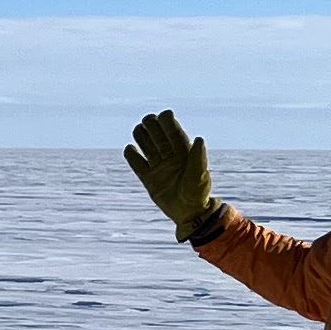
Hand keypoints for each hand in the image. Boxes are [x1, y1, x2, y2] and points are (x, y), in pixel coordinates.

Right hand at [124, 110, 217, 235]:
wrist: (188, 213)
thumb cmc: (198, 193)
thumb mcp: (200, 175)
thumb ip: (198, 157)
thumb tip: (199, 139)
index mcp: (183, 151)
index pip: (173, 131)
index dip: (167, 121)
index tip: (164, 116)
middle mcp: (169, 156)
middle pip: (156, 134)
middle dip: (151, 124)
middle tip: (148, 122)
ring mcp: (158, 166)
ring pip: (145, 144)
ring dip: (140, 135)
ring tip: (139, 132)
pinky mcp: (148, 178)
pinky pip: (136, 163)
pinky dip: (131, 154)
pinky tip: (130, 150)